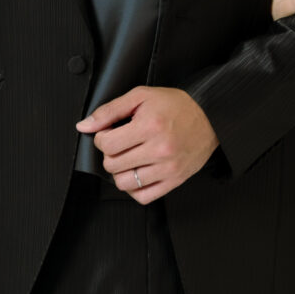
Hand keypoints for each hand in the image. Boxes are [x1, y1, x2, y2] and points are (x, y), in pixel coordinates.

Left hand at [76, 86, 219, 203]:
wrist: (211, 118)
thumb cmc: (176, 106)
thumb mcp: (142, 96)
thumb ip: (110, 110)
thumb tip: (84, 126)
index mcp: (150, 126)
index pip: (107, 144)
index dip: (102, 137)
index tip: (110, 133)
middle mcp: (159, 149)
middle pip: (112, 165)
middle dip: (110, 154)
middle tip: (121, 144)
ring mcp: (168, 168)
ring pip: (124, 183)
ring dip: (120, 172)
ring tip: (129, 159)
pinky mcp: (174, 180)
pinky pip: (143, 197)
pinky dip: (134, 188)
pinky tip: (138, 173)